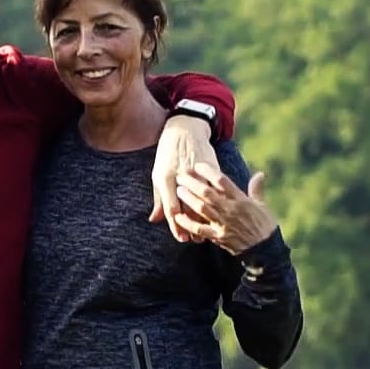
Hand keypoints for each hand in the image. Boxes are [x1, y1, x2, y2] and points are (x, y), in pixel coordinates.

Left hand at [149, 115, 216, 241]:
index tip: (181, 238)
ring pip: (202, 200)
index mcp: (164, 178)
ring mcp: (196, 171)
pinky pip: (213, 189)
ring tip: (205, 229)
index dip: (176, 226)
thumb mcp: (159, 174)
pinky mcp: (210, 167)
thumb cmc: (168, 154)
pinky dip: (214, 202)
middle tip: (194, 239)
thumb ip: (159, 198)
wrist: (185, 129)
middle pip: (188, 207)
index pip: (171, 208)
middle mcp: (180, 176)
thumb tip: (154, 219)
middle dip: (192, 226)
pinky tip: (215, 213)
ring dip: (204, 217)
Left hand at [174, 163, 279, 253]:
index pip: (222, 181)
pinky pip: (199, 229)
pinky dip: (187, 223)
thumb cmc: (264, 226)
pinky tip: (177, 217)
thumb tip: (260, 174)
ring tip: (178, 190)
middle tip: (181, 175)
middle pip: (207, 193)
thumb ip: (257, 189)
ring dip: (188, 198)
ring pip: (201, 208)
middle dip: (193, 182)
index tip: (198, 165)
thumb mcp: (262, 205)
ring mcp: (223, 223)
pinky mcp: (217, 237)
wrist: (265, 250)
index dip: (208, 171)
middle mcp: (230, 210)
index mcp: (240, 200)